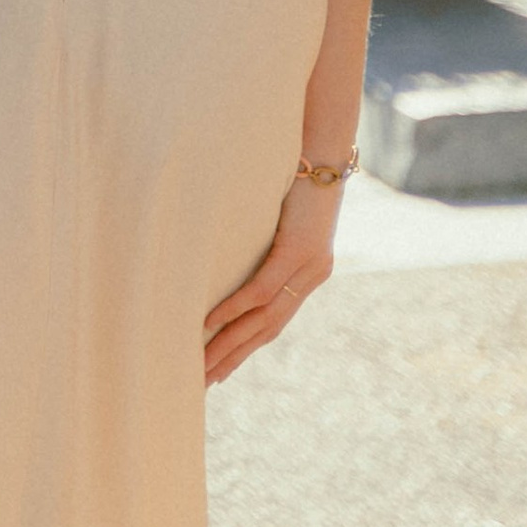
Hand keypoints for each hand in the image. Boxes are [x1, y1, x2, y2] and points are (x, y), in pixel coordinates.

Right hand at [203, 172, 340, 386]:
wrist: (324, 143)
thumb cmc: (298, 168)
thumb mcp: (280, 210)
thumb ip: (266, 234)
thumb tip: (231, 243)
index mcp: (309, 270)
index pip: (274, 321)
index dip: (246, 346)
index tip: (220, 368)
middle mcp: (312, 275)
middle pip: (268, 330)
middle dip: (234, 358)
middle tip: (204, 383)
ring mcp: (308, 266)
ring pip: (264, 319)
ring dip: (230, 345)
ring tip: (203, 366)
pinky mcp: (298, 251)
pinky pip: (261, 289)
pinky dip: (234, 309)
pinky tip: (210, 325)